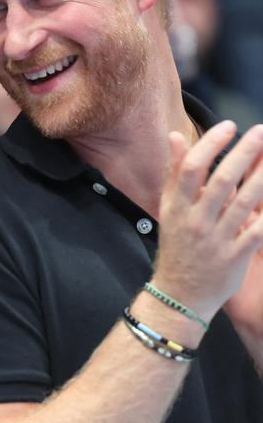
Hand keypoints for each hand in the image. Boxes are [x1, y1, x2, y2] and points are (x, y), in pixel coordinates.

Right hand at [154, 122, 262, 323]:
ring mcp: (216, 241)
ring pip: (244, 203)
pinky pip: (257, 231)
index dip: (211, 144)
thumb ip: (175, 173)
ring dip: (261, 177)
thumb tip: (176, 136)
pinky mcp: (234, 258)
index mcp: (177, 208)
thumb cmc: (177, 247)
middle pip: (221, 181)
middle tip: (260, 132)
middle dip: (243, 153)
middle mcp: (196, 222)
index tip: (229, 126)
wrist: (179, 295)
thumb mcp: (168, 210)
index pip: (192, 168)